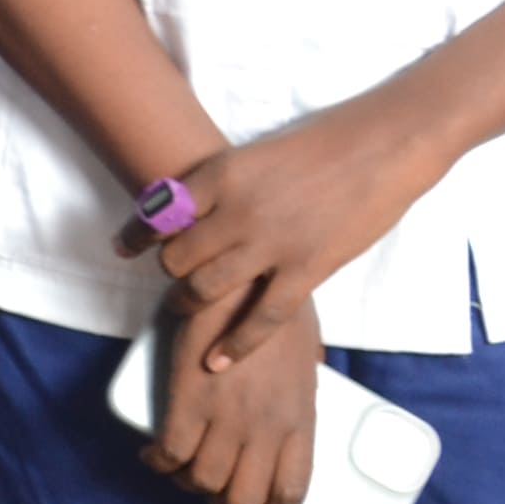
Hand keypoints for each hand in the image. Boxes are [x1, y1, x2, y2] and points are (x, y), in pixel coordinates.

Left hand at [139, 84, 453, 367]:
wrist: (382, 145)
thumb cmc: (322, 143)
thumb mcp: (255, 154)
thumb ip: (224, 186)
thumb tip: (193, 212)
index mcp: (219, 174)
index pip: (158, 212)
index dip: (136, 235)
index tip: (122, 249)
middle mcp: (236, 210)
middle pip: (177, 256)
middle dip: (170, 271)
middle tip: (173, 277)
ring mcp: (271, 242)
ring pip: (206, 288)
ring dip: (188, 304)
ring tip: (183, 309)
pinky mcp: (307, 269)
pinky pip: (261, 317)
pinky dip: (235, 343)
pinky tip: (216, 360)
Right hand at [144, 289, 318, 503]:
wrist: (246, 275)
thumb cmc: (277, 310)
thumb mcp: (307, 363)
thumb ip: (295, 402)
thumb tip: (281, 422)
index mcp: (299, 421)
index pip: (289, 494)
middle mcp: (265, 427)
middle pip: (241, 498)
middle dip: (223, 500)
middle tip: (211, 482)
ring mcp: (226, 415)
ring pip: (204, 481)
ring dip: (188, 482)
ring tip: (180, 465)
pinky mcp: (189, 397)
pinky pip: (170, 452)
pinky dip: (158, 461)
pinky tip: (153, 454)